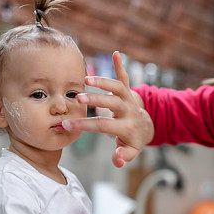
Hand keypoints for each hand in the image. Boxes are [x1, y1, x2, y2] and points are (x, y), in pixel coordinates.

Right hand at [62, 51, 153, 166]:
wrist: (146, 126)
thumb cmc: (133, 140)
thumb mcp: (130, 152)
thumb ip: (123, 157)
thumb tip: (117, 160)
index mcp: (127, 127)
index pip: (104, 125)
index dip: (85, 125)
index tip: (67, 124)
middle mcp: (128, 111)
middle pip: (113, 103)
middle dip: (96, 100)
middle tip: (78, 99)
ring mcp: (129, 99)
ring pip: (119, 87)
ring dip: (104, 82)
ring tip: (86, 79)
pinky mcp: (129, 91)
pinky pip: (125, 77)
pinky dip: (121, 66)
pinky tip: (116, 53)